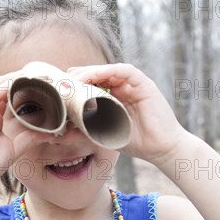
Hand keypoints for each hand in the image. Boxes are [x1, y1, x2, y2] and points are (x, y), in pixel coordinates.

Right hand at [0, 72, 41, 191]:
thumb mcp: (13, 149)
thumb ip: (28, 138)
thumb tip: (49, 132)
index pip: (9, 95)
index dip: (25, 88)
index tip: (44, 84)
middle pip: (1, 87)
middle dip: (19, 79)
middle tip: (39, 74)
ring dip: (9, 81)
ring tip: (27, 75)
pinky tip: (10, 86)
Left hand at [67, 63, 187, 163]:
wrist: (161, 150)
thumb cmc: (135, 142)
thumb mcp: (103, 136)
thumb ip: (83, 131)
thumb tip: (60, 134)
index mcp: (113, 97)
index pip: (91, 84)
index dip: (74, 84)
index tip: (59, 91)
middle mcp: (122, 87)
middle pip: (97, 74)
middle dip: (79, 76)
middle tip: (63, 83)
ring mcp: (133, 84)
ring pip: (108, 70)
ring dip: (90, 72)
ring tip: (75, 80)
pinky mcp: (144, 84)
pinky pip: (125, 71)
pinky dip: (109, 71)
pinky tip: (95, 75)